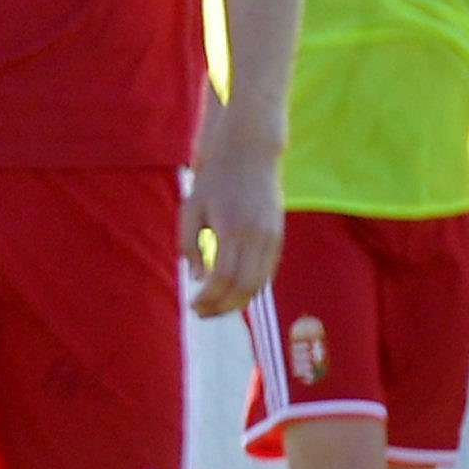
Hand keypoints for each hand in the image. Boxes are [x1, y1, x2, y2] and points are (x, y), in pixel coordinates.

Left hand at [184, 119, 283, 317]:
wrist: (247, 156)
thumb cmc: (213, 182)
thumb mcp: (190, 209)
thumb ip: (189, 245)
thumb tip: (198, 278)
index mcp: (232, 228)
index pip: (224, 277)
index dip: (210, 298)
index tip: (194, 305)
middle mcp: (257, 235)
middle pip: (245, 287)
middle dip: (222, 307)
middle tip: (202, 313)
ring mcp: (272, 236)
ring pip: (259, 283)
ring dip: (238, 302)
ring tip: (215, 307)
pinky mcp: (278, 236)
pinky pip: (267, 272)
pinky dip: (251, 288)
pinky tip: (232, 292)